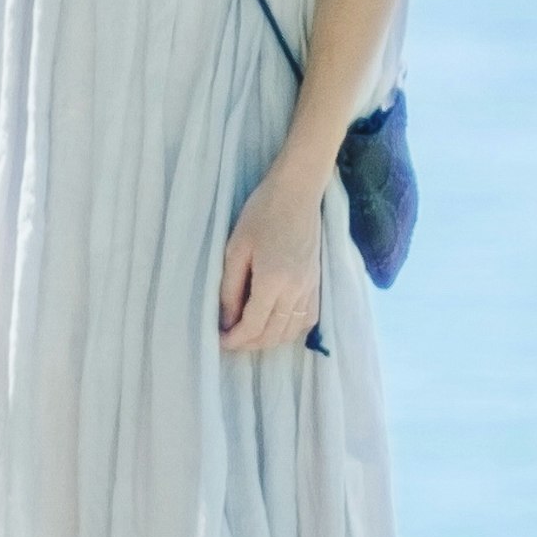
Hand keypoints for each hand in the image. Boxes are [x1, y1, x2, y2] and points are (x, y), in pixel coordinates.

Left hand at [217, 162, 328, 360]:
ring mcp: (310, 288)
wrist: (297, 193)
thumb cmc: (261, 213)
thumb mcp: (235, 249)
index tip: (219, 340)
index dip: (234, 340)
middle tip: (230, 340)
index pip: (253, 326)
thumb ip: (230, 289)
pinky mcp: (317, 282)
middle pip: (273, 334)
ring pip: (291, 331)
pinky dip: (290, 330)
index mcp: (273, 281)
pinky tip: (276, 325)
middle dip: (249, 343)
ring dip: (269, 340)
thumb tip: (225, 321)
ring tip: (249, 335)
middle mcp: (295, 290)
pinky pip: (307, 319)